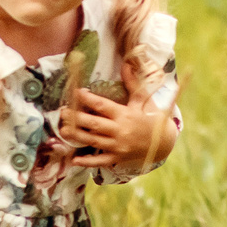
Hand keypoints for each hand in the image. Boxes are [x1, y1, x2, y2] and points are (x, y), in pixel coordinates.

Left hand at [63, 57, 175, 171]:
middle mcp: (120, 130)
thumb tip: (126, 64)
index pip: (103, 105)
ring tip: (63, 130)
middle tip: (62, 112)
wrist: (164, 142)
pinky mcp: (118, 158)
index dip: (88, 99)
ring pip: (94, 141)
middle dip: (77, 118)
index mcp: (125, 114)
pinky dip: (88, 162)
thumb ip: (132, 83)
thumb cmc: (151, 118)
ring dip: (77, 136)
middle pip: (94, 124)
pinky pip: (101, 161)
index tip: (77, 92)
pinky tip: (74, 160)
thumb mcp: (143, 100)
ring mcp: (118, 146)